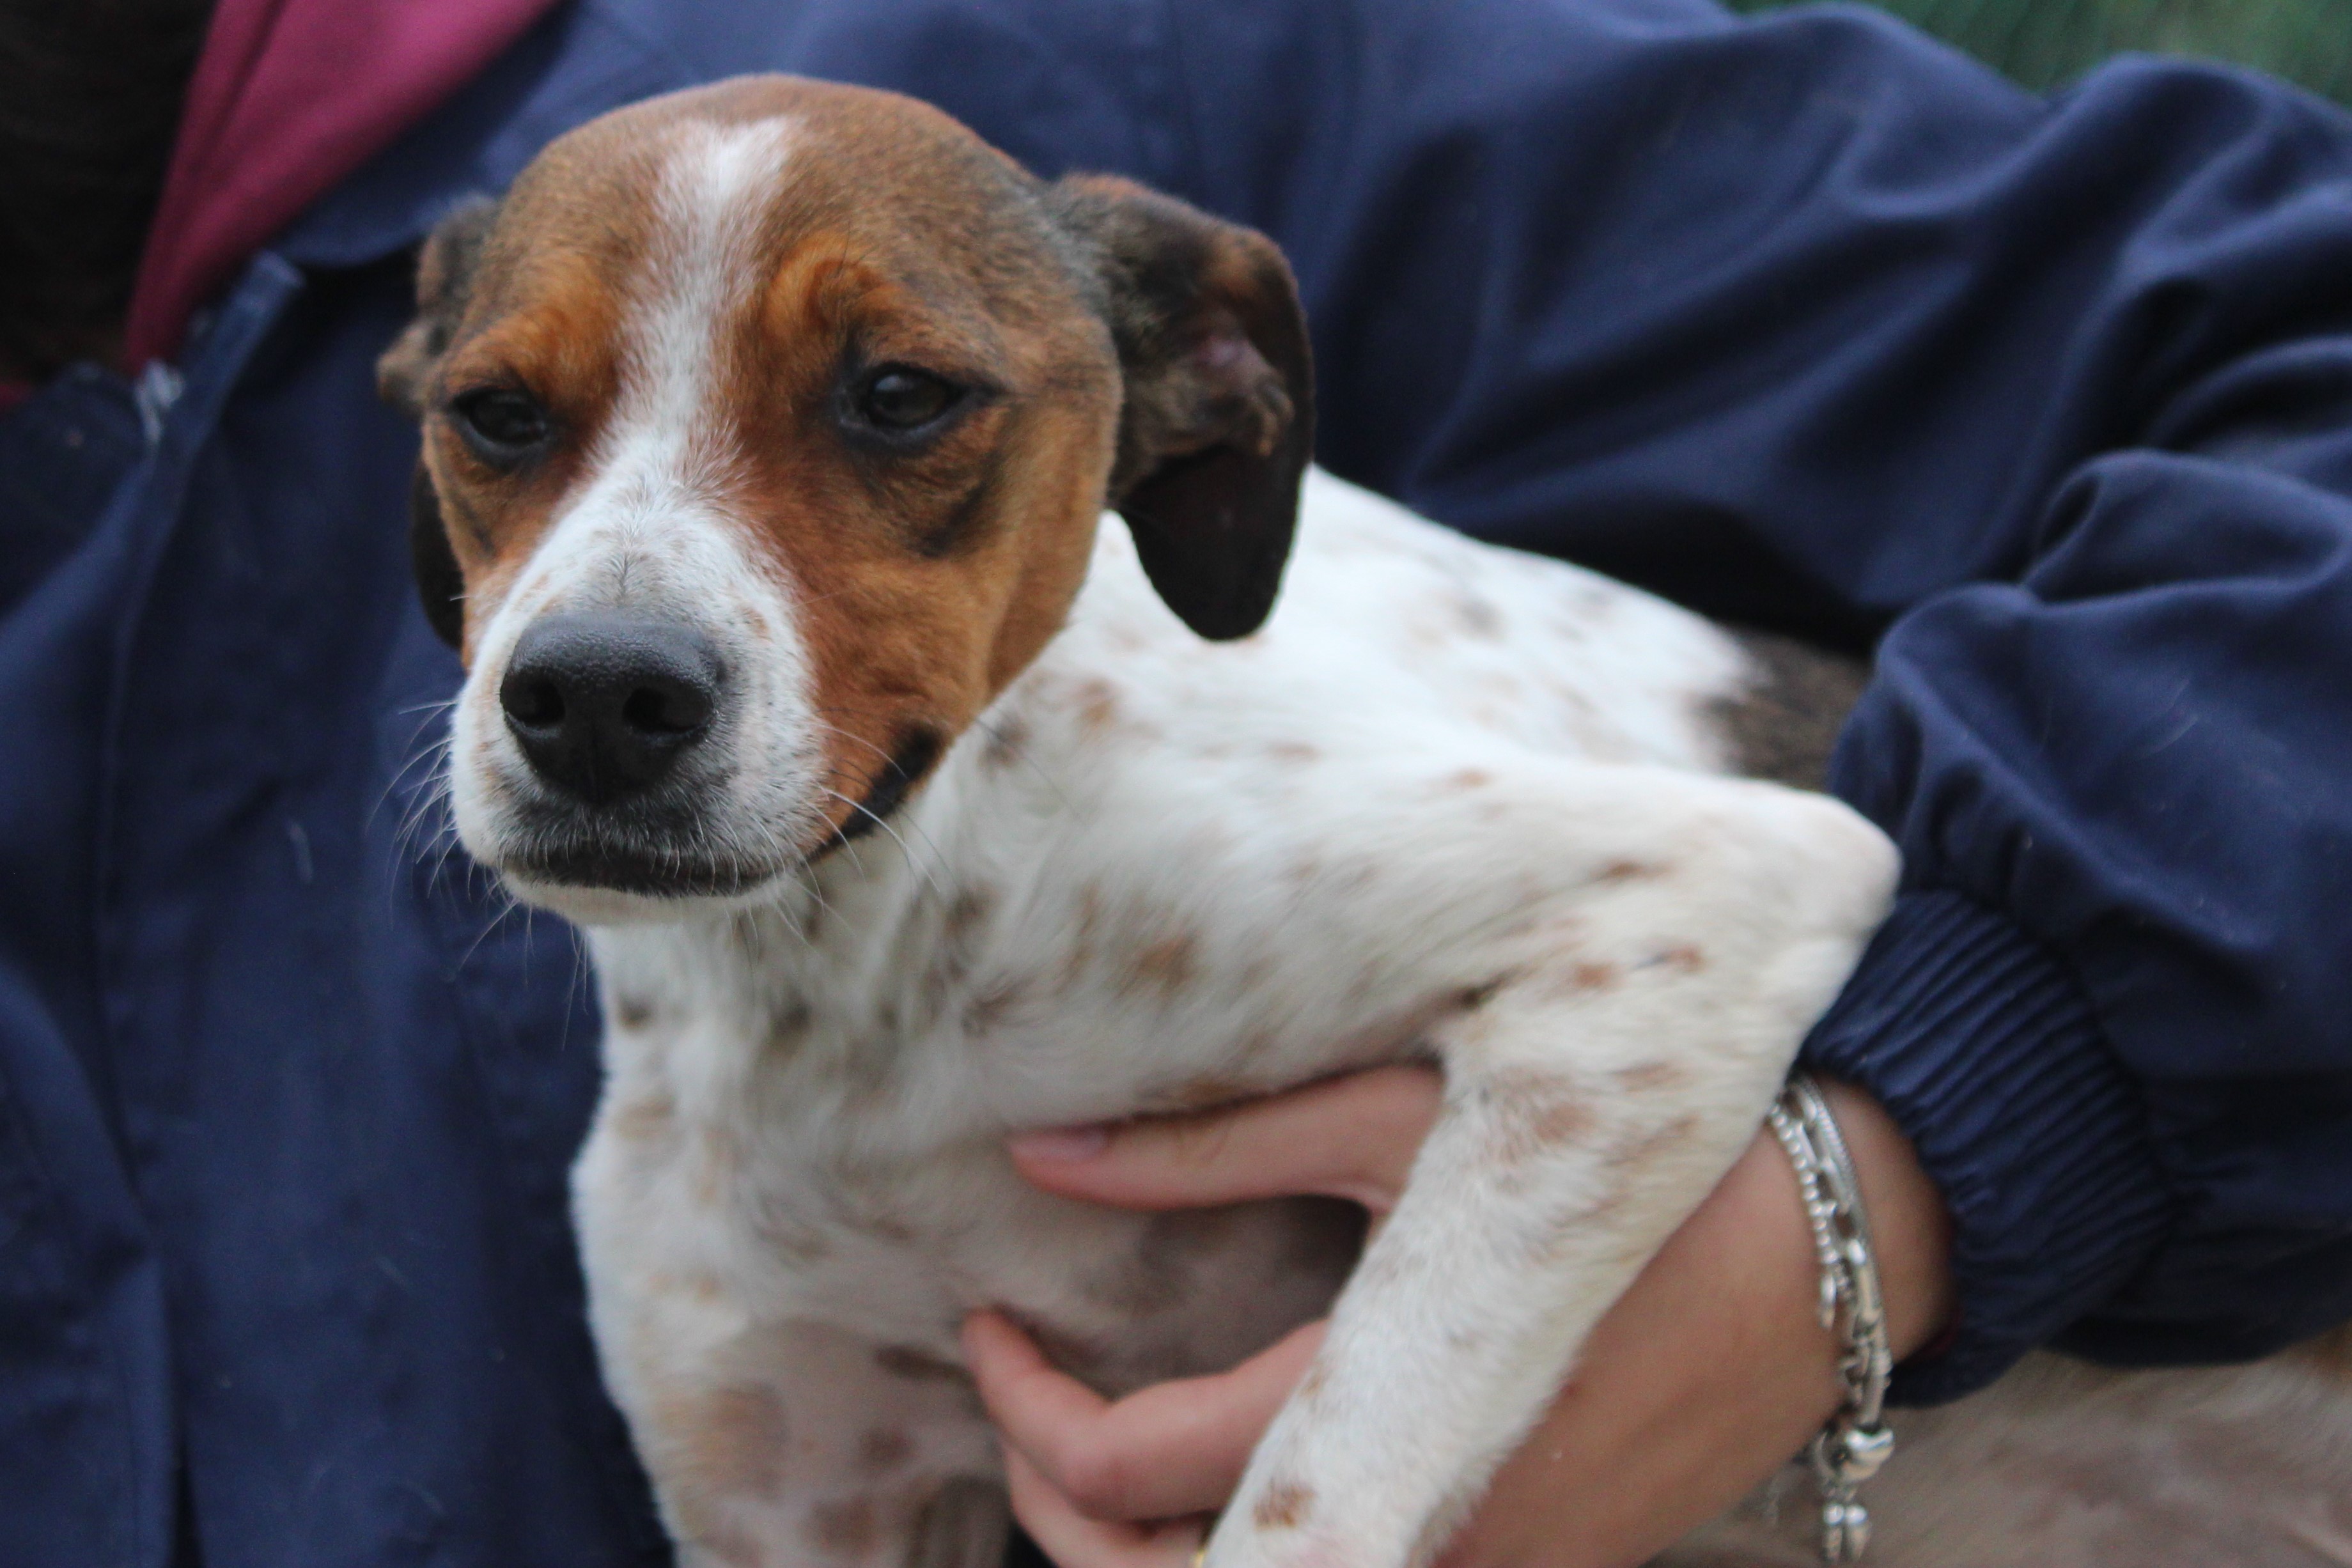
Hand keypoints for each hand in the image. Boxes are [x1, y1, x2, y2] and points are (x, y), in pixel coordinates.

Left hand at [964, 1067, 1952, 1567]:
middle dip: (1059, 1518)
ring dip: (1152, 1562)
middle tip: (1024, 1409)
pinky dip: (1271, 1558)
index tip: (988, 1323)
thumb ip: (1212, 1146)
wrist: (1842, 1231)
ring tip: (1100, 1453)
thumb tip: (1040, 1151)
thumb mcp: (1403, 1121)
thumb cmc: (1623, 1153)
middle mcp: (1425, 1524)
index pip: (1126, 1473)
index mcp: (1373, 1405)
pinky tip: (1242, 1474)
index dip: (1024, 1409)